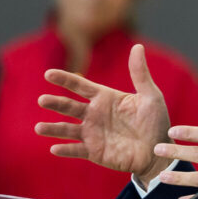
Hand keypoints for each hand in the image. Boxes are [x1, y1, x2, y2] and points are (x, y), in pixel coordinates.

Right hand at [35, 44, 172, 182]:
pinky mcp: (94, 152)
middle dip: (55, 103)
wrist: (158, 151)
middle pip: (69, 107)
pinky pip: (76, 150)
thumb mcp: (151, 96)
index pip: (80, 85)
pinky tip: (54, 149)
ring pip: (67, 129)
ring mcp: (92, 134)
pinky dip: (65, 150)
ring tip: (39, 128)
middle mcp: (94, 114)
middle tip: (42, 100)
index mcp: (105, 98)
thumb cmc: (155, 122)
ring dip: (53, 129)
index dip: (64, 79)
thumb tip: (137, 46)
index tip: (48, 74)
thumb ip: (140, 74)